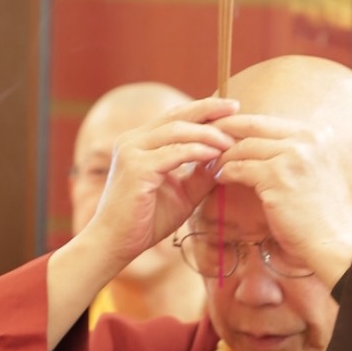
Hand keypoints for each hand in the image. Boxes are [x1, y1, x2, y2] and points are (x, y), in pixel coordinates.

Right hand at [86, 96, 239, 269]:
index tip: (231, 109)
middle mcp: (133, 140)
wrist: (115, 243)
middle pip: (177, 115)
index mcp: (141, 142)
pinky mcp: (136, 168)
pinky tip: (215, 154)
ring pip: (176, 130)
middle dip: (208, 109)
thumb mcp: (182, 193)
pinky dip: (197, 151)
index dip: (203, 110)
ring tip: (230, 140)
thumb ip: (201, 174)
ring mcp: (132, 151)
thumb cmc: (146, 220)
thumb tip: (227, 158)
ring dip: (207, 133)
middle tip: (236, 107)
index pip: (176, 117)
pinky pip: (173, 153)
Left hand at [210, 114, 351, 286]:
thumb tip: (260, 146)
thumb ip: (294, 155)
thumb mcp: (316, 173)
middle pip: (254, 125)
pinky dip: (225, 172)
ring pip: (244, 146)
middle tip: (205, 138)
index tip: (224, 132)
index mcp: (319, 134)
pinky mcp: (278, 176)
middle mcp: (308, 138)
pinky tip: (218, 178)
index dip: (243, 125)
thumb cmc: (323, 216)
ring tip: (210, 164)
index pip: (270, 121)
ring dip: (222, 156)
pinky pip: (240, 167)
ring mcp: (293, 155)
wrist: (335, 244)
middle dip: (225, 131)